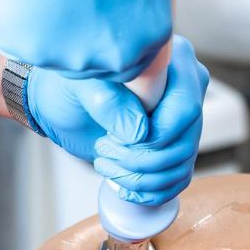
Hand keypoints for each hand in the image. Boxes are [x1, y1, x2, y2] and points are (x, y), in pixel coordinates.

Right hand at [0, 0, 195, 80]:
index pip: (141, 54)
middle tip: (80, 3)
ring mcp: (63, 58)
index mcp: (149, 34)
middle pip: (102, 63)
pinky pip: (26, 45)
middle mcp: (109, 57)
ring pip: (62, 58)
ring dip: (60, 36)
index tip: (110, 8)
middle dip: (94, 40)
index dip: (125, 32)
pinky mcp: (22, 50)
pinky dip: (27, 27)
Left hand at [27, 37, 209, 206]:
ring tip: (106, 163)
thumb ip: (106, 100)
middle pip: (185, 141)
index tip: (114, 138)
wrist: (63, 104)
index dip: (154, 135)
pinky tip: (121, 184)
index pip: (184, 109)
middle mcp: (187, 86)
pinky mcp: (176, 143)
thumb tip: (139, 131)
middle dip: (141, 159)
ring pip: (181, 163)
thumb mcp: (79, 86)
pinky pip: (178, 177)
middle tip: (104, 150)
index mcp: (171, 59)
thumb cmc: (69, 86)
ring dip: (141, 177)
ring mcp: (184, 117)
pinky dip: (149, 190)